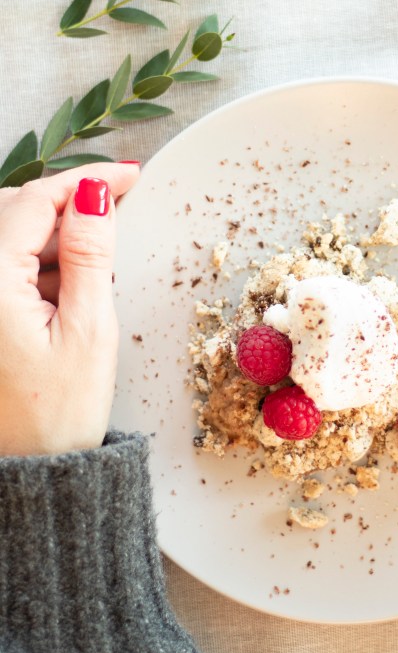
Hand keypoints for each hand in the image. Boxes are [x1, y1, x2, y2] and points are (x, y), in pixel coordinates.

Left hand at [0, 163, 139, 455]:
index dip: (86, 180)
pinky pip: (1, 267)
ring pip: (7, 237)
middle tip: (117, 212)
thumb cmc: (57, 416)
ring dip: (50, 238)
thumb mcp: (89, 331)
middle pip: (14, 211)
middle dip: (66, 205)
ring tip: (93, 273)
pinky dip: (34, 264)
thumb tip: (95, 195)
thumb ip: (89, 255)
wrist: (29, 476)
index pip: (36, 201)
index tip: (130, 176)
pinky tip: (64, 291)